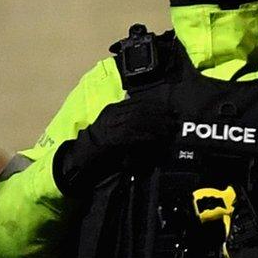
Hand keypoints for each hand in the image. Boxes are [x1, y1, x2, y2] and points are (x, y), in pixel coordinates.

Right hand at [54, 91, 173, 195]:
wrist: (84, 156)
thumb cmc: (100, 143)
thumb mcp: (112, 125)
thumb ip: (124, 118)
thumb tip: (145, 115)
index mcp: (113, 109)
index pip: (137, 101)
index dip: (155, 104)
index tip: (169, 108)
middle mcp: (113, 114)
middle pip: (141, 109)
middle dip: (159, 113)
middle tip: (174, 118)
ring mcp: (113, 125)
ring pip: (139, 120)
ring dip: (156, 124)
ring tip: (169, 129)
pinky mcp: (114, 139)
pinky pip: (134, 135)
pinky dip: (147, 136)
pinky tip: (157, 139)